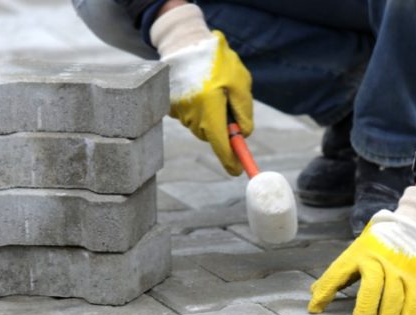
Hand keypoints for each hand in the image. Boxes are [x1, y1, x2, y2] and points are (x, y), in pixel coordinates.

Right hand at [151, 4, 252, 175]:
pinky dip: (199, 109)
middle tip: (228, 106)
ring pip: (202, 127)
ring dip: (211, 116)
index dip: (230, 159)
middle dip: (222, 129)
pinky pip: (191, 117)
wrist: (184, 42)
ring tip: (212, 90)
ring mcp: (179, 112)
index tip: (237, 171)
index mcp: (210, 108)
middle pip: (212, 136)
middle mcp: (192, 114)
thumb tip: (244, 134)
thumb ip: (244, 111)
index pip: (221, 144)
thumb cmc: (217, 61)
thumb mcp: (240, 82)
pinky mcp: (171, 107)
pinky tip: (199, 90)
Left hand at [308, 186, 415, 314]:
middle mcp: (381, 260)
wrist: (415, 228)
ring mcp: (403, 269)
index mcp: (359, 253)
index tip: (315, 310)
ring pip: (395, 300)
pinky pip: (415, 304)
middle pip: (372, 290)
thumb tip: (313, 295)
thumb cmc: (378, 247)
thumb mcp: (356, 253)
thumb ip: (338, 274)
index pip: (338, 272)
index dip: (325, 291)